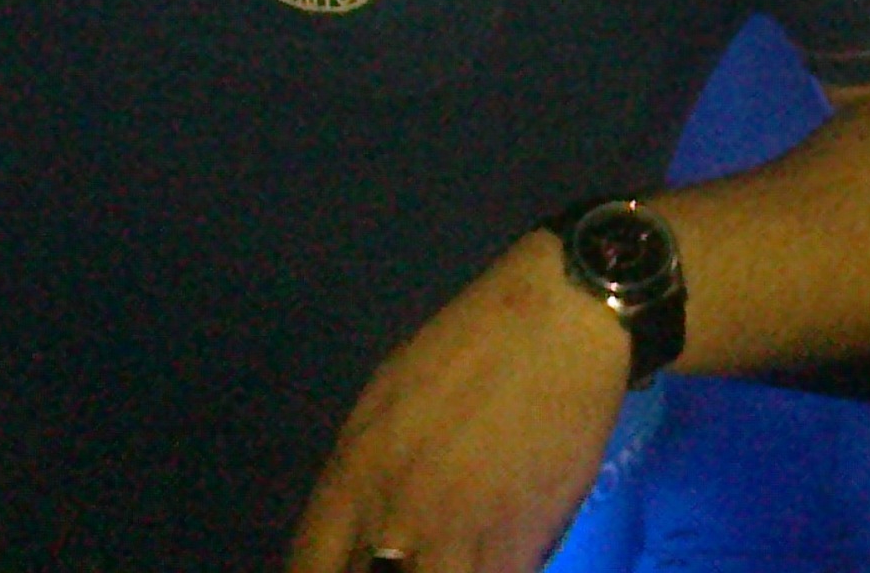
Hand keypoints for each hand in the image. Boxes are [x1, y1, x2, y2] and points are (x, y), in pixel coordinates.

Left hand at [287, 230, 630, 572]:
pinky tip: (501, 547)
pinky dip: (494, 569)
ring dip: (445, 571)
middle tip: (415, 552)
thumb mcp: (387, 395)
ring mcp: (458, 537)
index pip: (310, 565)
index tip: (355, 566)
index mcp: (355, 473)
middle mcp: (394, 516)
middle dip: (392, 572)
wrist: (560, 321)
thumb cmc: (472, 343)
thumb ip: (366, 470)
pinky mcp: (519, 547)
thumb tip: (364, 526)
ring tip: (460, 548)